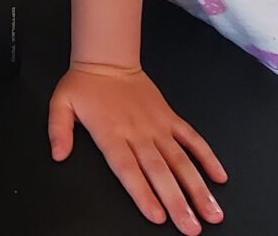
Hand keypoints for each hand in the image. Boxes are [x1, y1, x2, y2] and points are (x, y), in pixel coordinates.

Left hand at [48, 64, 226, 234]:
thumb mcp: (61, 104)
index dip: (143, 193)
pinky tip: (219, 176)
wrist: (107, 59)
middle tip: (191, 227)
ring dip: (197, 187)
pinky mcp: (169, 117)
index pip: (128, 169)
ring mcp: (156, 125)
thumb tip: (57, 154)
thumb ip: (58, 130)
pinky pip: (191, 138)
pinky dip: (206, 156)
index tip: (158, 215)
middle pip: (159, 171)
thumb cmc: (84, 84)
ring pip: (180, 160)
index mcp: (110, 133)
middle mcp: (137, 132)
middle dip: (177, 201)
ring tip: (211, 212)